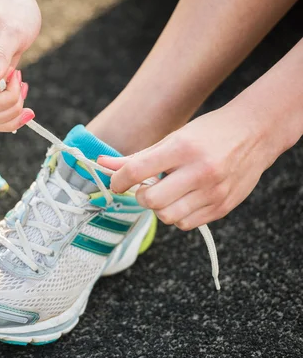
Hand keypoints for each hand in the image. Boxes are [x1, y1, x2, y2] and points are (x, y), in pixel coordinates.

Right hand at [0, 0, 40, 131]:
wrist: (12, 7)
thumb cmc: (13, 12)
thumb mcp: (13, 31)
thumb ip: (0, 55)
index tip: (12, 72)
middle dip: (6, 102)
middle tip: (21, 78)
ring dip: (10, 112)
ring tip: (23, 88)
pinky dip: (10, 117)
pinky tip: (25, 104)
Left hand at [97, 106, 278, 230]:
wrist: (256, 133)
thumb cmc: (208, 134)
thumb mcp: (171, 138)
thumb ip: (136, 157)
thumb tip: (102, 165)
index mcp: (182, 148)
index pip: (136, 171)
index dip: (119, 181)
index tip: (118, 183)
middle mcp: (199, 171)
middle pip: (151, 201)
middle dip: (141, 197)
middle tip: (146, 188)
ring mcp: (214, 191)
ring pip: (168, 217)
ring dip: (159, 208)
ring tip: (167, 193)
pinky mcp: (223, 207)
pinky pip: (187, 224)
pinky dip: (178, 216)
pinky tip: (183, 199)